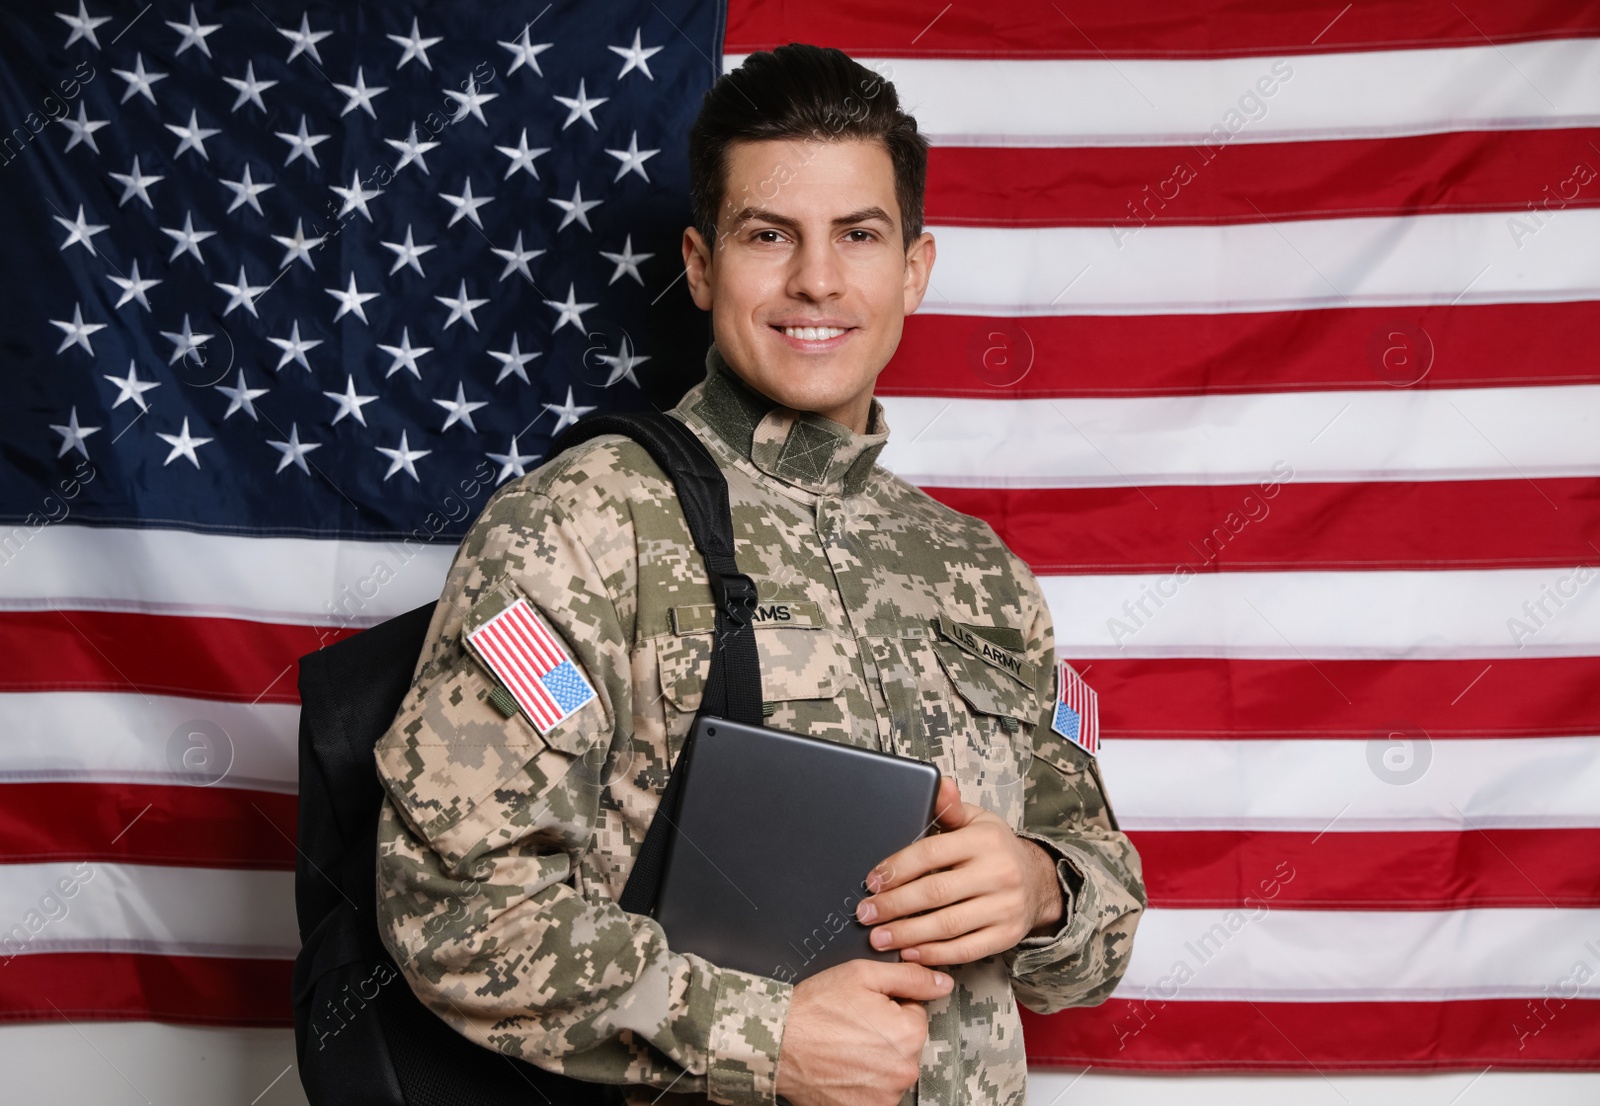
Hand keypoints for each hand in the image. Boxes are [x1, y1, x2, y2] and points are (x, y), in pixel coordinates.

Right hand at [775, 959, 950, 1105]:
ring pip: (890, 1068)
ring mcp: (886, 1096)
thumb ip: (910, 977)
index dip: (888, 1007)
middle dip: (884, 1034)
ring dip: (873, 1059)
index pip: (914, 1014)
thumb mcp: (863, 975)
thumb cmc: (815, 1008)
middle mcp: (904, 1070)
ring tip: (842, 1047)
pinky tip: (841, 1068)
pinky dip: (862, 1082)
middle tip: (850, 1027)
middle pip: (904, 1044)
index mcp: (910, 1034)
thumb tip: (942, 984)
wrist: (777, 1042)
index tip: (863, 1009)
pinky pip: (875, 1092)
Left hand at [854, 777, 1063, 965]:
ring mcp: (1004, 907)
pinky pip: (965, 949)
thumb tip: (939, 783)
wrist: (1039, 881)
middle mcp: (998, 873)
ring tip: (879, 937)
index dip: (897, 868)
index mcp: (984, 840)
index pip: (931, 853)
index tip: (872, 882)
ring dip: (907, 934)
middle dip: (894, 905)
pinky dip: (934, 953)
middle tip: (866, 913)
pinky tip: (910, 952)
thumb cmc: (995, 849)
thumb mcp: (976, 820)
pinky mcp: (1006, 935)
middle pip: (935, 892)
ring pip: (947, 925)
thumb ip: (950, 807)